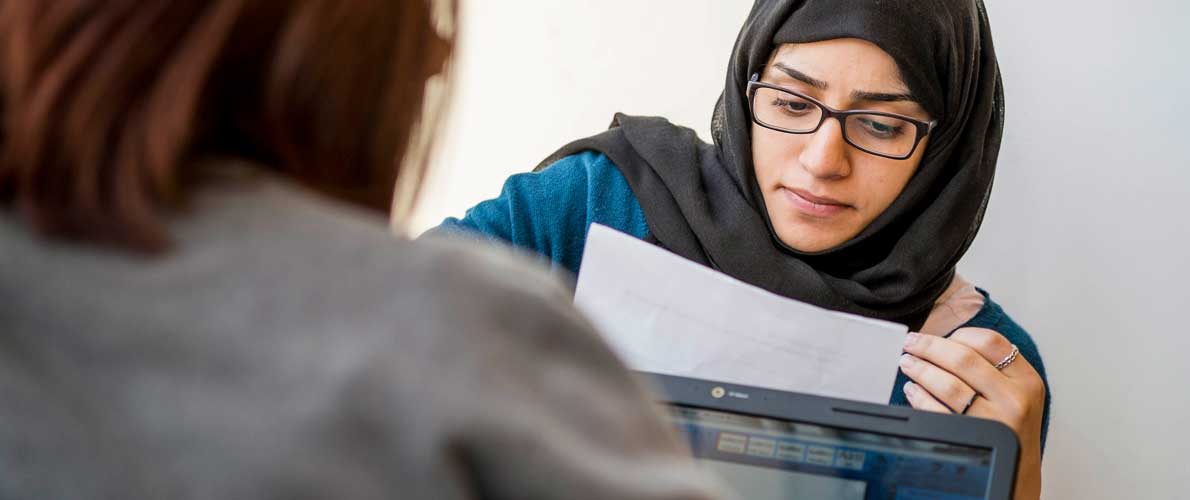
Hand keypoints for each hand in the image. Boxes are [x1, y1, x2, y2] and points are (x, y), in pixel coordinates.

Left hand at [899, 328, 1046, 499]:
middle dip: (929, 347)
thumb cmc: (1009, 426)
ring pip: (948, 384)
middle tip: (910, 344)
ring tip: (907, 363)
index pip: (990, 342)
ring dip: (920, 369)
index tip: (937, 336)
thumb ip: (991, 367)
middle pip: (963, 359)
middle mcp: (1014, 399)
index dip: (958, 334)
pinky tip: (912, 389)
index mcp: (1026, 380)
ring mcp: (994, 420)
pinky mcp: (973, 438)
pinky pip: (937, 411)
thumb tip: (941, 341)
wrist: (1018, 470)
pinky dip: (919, 396)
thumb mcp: (1015, 393)